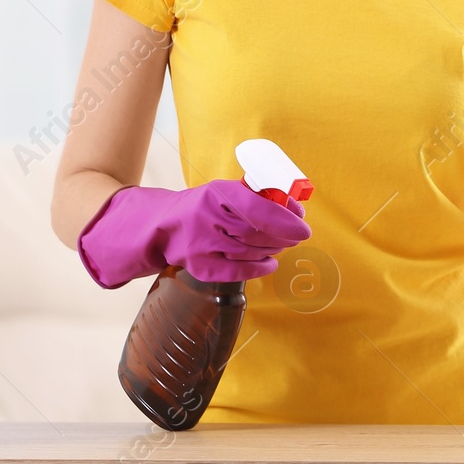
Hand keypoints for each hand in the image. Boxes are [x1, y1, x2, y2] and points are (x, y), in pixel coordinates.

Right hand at [77, 180, 310, 287]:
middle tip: (296, 235)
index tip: (303, 225)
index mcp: (216, 194)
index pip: (257, 207)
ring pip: (250, 251)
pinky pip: (237, 270)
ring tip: (281, 245)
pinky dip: (259, 267)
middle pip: (257, 232)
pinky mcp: (199, 265)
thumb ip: (255, 197)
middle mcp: (207, 218)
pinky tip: (269, 262)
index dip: (285, 219)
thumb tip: (293, 209)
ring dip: (273, 249)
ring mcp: (201, 244)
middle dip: (284, 236)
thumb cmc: (203, 207)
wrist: (160, 226)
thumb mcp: (224, 193)